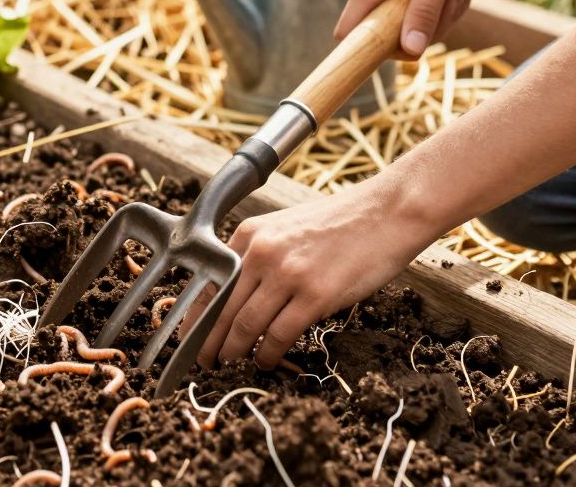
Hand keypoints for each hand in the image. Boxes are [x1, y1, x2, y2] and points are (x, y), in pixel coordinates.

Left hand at [182, 179, 440, 369]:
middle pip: (221, 309)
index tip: (190, 336)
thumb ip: (257, 254)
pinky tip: (267, 360)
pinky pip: (279, 335)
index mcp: (249, 234)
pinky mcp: (315, 295)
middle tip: (206, 360)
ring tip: (233, 362)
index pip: (209, 283)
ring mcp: (288, 274)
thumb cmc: (338, 223)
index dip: (195, 316)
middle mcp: (261, 252)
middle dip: (209, 341)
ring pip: (245, 326)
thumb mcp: (284, 227)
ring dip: (235, 351)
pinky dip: (268, 354)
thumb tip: (233, 294)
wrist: (386, 213)